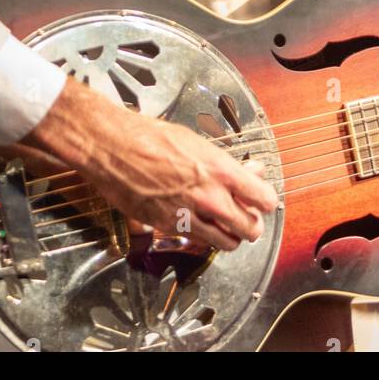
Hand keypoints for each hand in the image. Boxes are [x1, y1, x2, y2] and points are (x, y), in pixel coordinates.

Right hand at [23, 78, 278, 250]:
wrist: (113, 146)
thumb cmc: (152, 136)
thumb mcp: (198, 141)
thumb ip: (227, 163)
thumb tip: (251, 171)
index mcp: (221, 169)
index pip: (263, 198)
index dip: (265, 201)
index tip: (262, 200)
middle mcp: (209, 196)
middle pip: (250, 228)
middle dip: (252, 224)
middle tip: (247, 217)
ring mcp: (188, 214)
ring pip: (227, 243)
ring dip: (231, 237)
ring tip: (226, 227)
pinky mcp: (167, 227)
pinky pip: (197, 242)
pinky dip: (203, 238)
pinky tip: (199, 225)